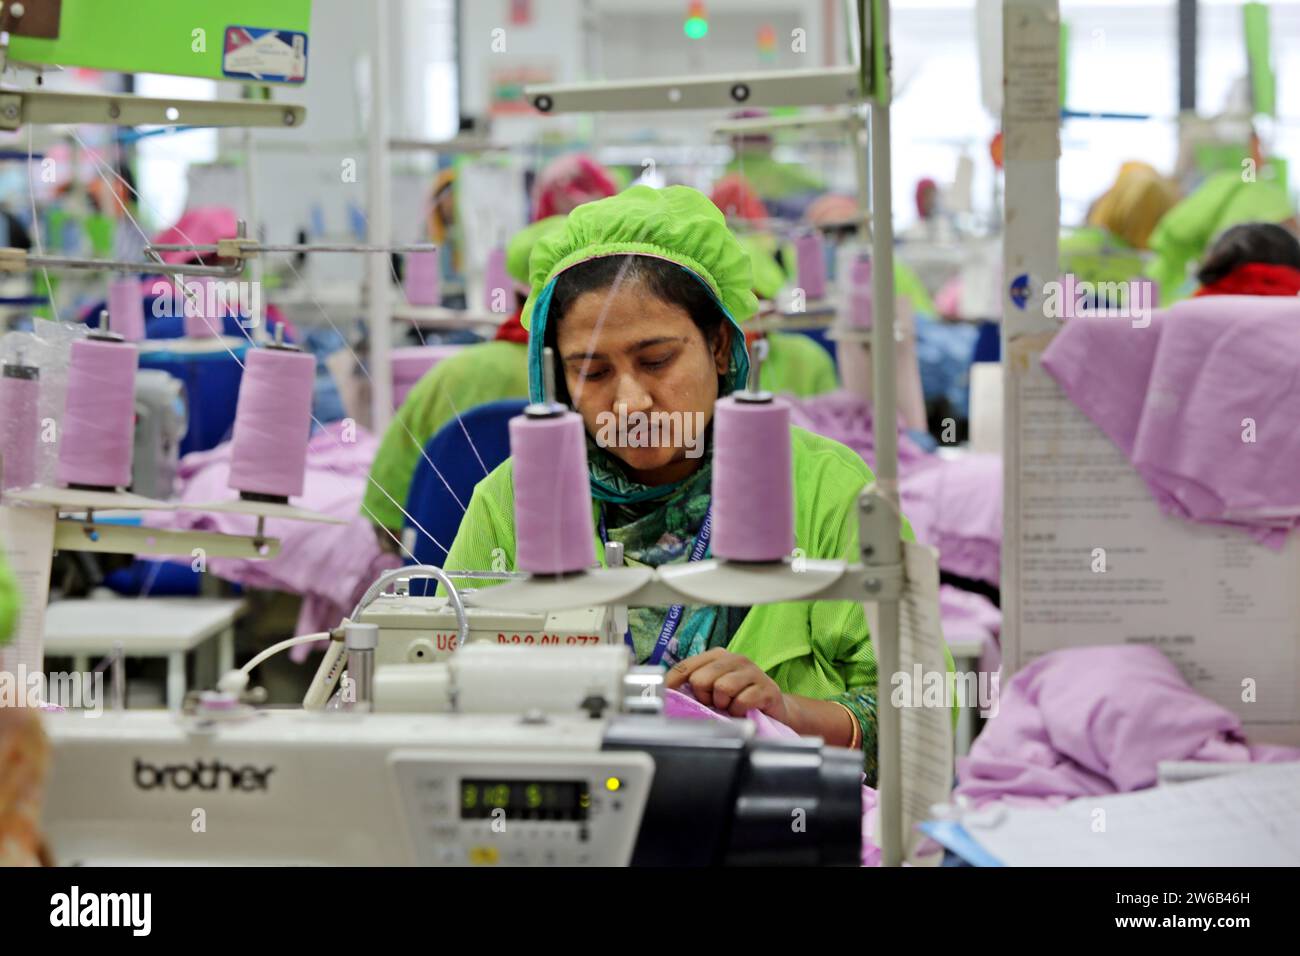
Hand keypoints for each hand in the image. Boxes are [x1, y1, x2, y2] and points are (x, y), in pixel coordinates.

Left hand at [665, 648, 788, 722]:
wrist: (774, 709)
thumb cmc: (739, 697)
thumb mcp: (714, 689)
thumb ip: (695, 686)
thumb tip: (668, 693)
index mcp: (717, 656)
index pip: (686, 666)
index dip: (673, 683)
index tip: (667, 696)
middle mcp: (735, 659)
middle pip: (701, 679)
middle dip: (704, 696)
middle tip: (715, 702)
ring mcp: (752, 671)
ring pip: (722, 688)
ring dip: (723, 704)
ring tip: (730, 705)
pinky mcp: (766, 688)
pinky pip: (741, 702)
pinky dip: (738, 711)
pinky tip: (743, 710)